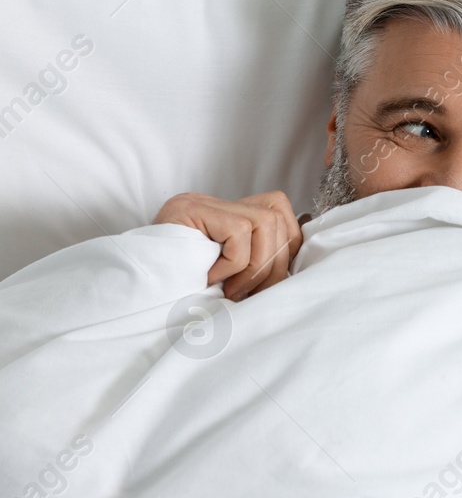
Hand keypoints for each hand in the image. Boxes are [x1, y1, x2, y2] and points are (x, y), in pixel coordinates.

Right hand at [153, 191, 303, 301]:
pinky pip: (239, 232)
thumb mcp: (227, 280)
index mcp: (228, 214)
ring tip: (231, 290)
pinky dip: (234, 263)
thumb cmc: (178, 292)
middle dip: (276, 263)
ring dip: (256, 265)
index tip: (273, 282)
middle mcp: (215, 202)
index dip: (288, 247)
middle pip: (277, 215)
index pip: (279, 212)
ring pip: (265, 221)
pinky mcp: (191, 209)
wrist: (128, 292)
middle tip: (251, 295)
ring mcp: (201, 202)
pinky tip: (210, 279)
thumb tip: (297, 273)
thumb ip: (257, 267)